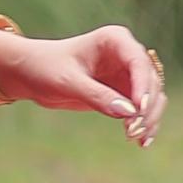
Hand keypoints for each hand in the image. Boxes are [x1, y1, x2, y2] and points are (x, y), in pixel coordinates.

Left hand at [0, 23, 164, 147]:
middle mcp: (126, 54)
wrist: (30, 73)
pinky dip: (144, 124)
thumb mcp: (67, 82)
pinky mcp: (124, 92)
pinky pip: (142, 109)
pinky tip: (141, 143)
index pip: (139, 62)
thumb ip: (97, 96)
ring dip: (149, 118)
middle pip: (151, 81)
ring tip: (138, 139)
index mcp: (114, 39)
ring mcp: (127, 73)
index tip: (139, 111)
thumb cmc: (45, 68)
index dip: (144, 86)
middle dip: (147, 107)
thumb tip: (129, 113)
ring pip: (152, 96)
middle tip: (133, 131)